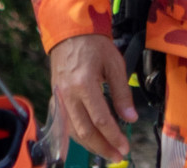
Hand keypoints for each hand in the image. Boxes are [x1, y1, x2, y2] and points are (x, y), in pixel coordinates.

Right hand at [48, 33, 134, 160]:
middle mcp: (68, 94)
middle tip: (118, 156)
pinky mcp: (56, 99)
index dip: (114, 136)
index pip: (101, 119)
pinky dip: (78, 136)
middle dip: (103, 147)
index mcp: (84, 84)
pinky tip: (90, 141)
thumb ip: (122, 93)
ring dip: (91, 146)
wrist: (69, 31)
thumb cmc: (94, 44)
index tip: (125, 147)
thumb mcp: (114, 63)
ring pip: (73, 131)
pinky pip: (66, 124)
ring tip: (107, 152)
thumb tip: (130, 118)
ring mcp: (59, 98)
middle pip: (85, 131)